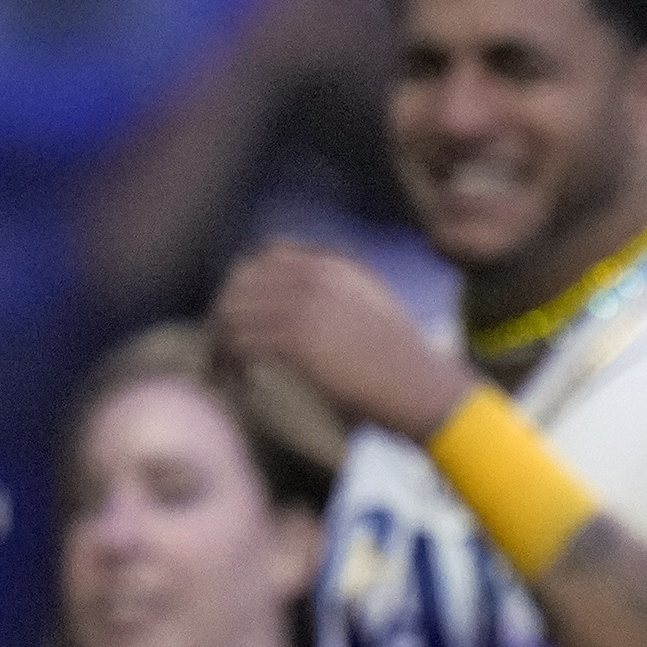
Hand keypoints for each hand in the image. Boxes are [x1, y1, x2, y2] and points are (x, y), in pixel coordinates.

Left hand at [212, 239, 471, 441]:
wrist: (425, 389)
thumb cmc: (404, 364)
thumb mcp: (375, 310)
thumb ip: (339, 293)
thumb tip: (293, 306)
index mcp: (336, 264)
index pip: (267, 257)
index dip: (245, 286)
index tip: (239, 318)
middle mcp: (317, 276)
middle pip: (242, 283)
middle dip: (225, 316)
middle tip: (221, 351)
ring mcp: (306, 304)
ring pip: (235, 314)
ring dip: (221, 345)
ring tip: (223, 372)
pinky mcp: (297, 338)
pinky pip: (242, 344)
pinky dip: (230, 365)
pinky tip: (238, 382)